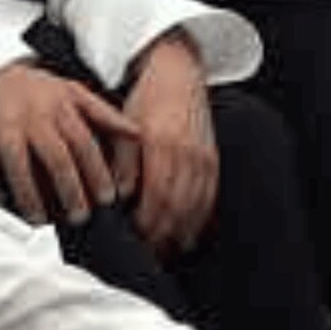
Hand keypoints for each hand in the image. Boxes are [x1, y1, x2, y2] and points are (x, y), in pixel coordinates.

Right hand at [0, 62, 141, 225]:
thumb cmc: (37, 90)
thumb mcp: (73, 92)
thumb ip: (104, 114)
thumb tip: (137, 133)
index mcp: (62, 107)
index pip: (85, 143)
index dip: (97, 172)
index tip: (107, 197)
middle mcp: (34, 116)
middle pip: (56, 158)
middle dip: (70, 191)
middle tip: (80, 216)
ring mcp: (4, 126)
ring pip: (19, 167)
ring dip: (31, 197)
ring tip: (41, 221)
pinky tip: (2, 208)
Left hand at [115, 31, 217, 255]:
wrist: (179, 73)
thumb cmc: (147, 99)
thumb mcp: (126, 126)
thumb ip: (122, 163)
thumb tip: (117, 198)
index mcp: (161, 145)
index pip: (156, 198)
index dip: (146, 226)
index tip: (133, 242)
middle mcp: (187, 153)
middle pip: (177, 207)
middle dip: (163, 236)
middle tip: (148, 256)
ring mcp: (204, 156)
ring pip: (196, 206)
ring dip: (182, 232)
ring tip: (167, 252)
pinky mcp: (213, 158)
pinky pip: (209, 196)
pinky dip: (200, 219)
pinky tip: (189, 234)